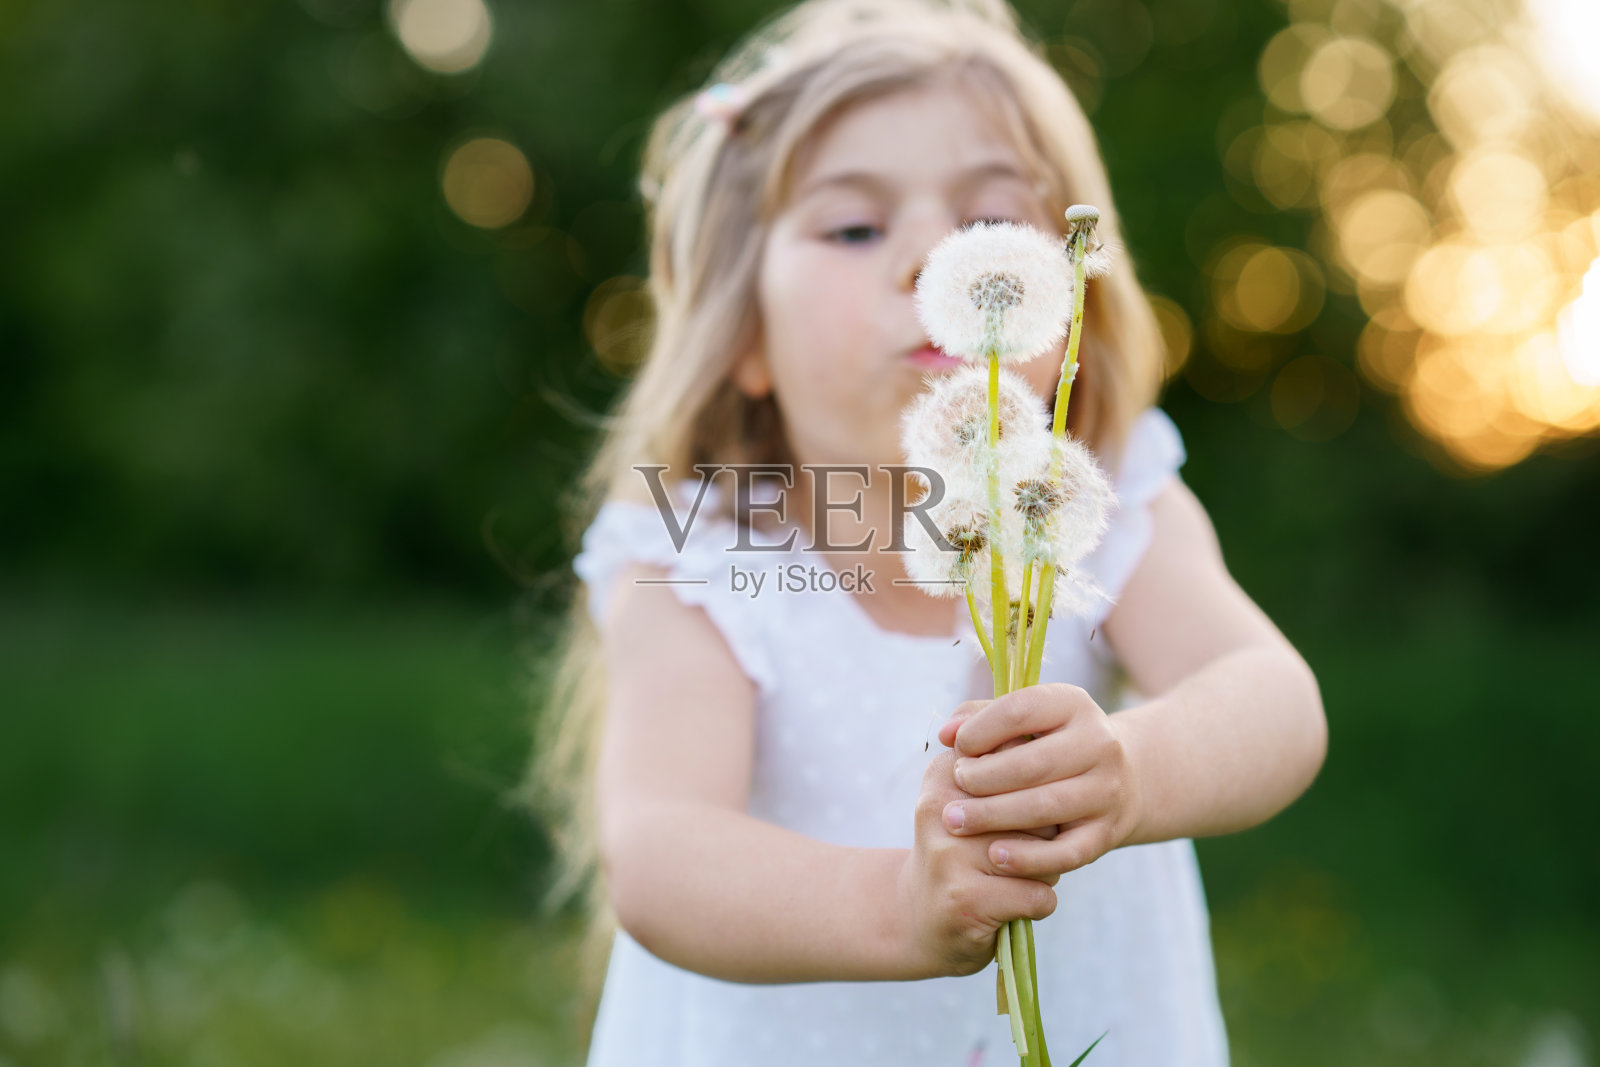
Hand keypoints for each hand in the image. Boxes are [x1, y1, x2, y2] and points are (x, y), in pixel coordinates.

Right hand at [896, 749, 1058, 979]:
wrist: (920, 915)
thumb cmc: (963, 851)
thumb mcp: (970, 800)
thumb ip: (1009, 772)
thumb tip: (1060, 765)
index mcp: (946, 774)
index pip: (1023, 763)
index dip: (1038, 793)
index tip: (1022, 812)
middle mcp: (944, 809)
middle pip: (1039, 810)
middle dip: (1046, 835)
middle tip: (1023, 852)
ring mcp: (951, 855)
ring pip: (1044, 853)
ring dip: (1045, 871)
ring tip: (1018, 878)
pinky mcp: (966, 899)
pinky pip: (1039, 895)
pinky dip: (1040, 905)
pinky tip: (1016, 905)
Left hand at [934, 683, 1143, 879]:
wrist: (1119, 780)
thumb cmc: (1050, 744)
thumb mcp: (1026, 720)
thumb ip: (981, 717)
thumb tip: (946, 733)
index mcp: (1074, 705)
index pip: (1021, 710)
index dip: (980, 730)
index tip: (957, 748)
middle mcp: (1099, 744)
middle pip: (1032, 764)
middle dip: (982, 779)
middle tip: (952, 789)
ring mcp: (1107, 790)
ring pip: (1045, 807)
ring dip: (993, 816)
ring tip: (956, 821)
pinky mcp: (1107, 833)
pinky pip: (1066, 852)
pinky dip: (1029, 857)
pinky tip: (995, 856)